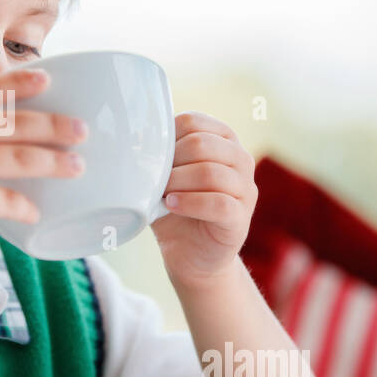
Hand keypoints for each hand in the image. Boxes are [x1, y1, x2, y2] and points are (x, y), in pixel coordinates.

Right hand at [0, 67, 87, 257]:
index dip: (19, 81)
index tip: (47, 76)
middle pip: (16, 123)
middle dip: (55, 125)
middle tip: (81, 130)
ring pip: (23, 158)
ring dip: (56, 163)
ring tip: (76, 167)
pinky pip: (8, 201)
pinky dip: (25, 208)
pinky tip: (34, 214)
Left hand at [150, 111, 257, 290]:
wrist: (190, 254)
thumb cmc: (176, 208)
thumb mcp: (164, 177)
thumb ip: (158, 156)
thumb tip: (131, 140)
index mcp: (222, 141)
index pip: (193, 122)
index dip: (166, 138)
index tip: (150, 157)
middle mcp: (240, 160)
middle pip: (202, 144)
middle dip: (170, 162)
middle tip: (155, 180)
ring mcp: (245, 189)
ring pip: (211, 173)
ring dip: (177, 183)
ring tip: (161, 194)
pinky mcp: (241, 218)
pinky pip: (219, 203)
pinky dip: (189, 203)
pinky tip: (171, 205)